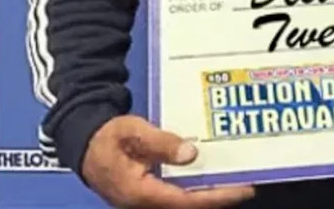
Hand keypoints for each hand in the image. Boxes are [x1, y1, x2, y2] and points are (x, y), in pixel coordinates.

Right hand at [81, 115, 254, 208]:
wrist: (85, 143)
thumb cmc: (108, 136)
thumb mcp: (133, 131)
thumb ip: (160, 142)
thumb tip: (191, 153)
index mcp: (139, 191)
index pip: (184, 200)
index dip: (214, 196)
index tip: (240, 189)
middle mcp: (145, 202)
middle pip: (188, 204)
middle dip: (219, 197)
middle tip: (248, 186)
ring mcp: (147, 200)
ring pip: (184, 201)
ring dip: (209, 193)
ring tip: (237, 181)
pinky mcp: (150, 193)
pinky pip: (178, 194)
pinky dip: (198, 187)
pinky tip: (213, 176)